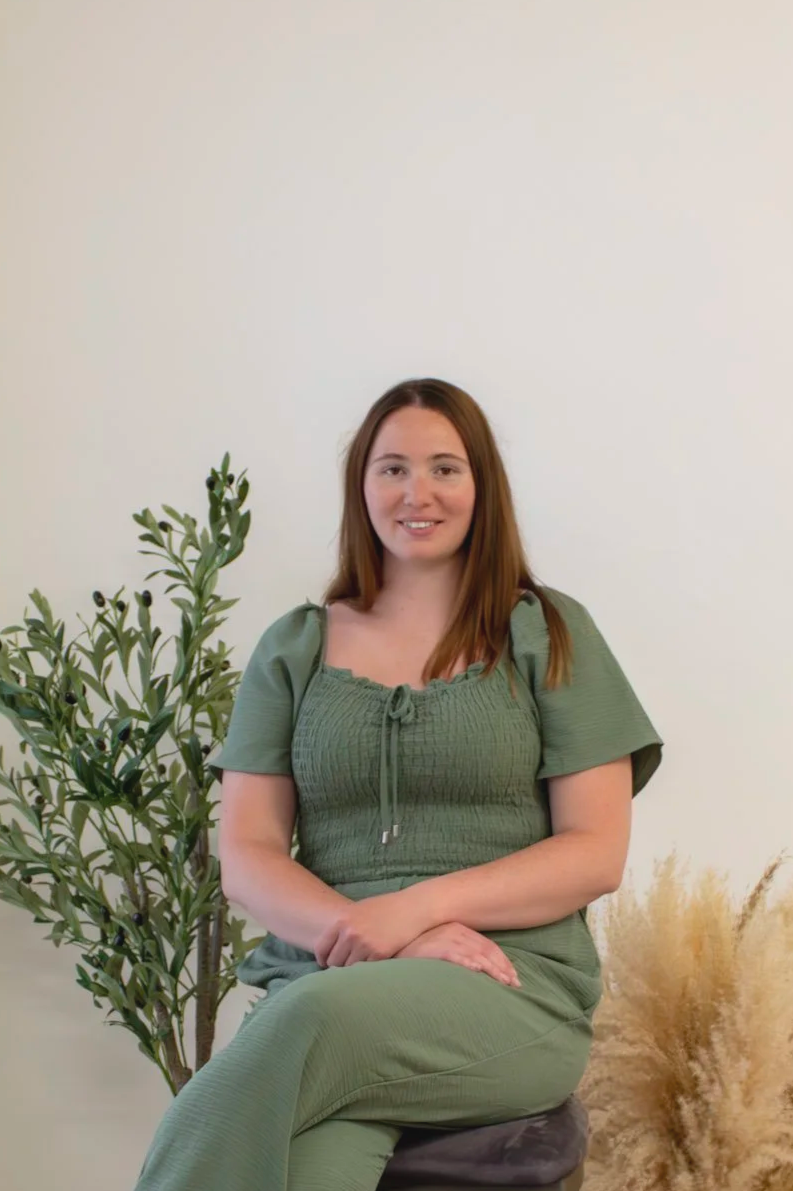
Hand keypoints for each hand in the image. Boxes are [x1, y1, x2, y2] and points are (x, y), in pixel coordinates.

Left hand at [314, 891, 431, 967]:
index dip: (323, 959)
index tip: (327, 963)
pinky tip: (372, 966)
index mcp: (342, 920)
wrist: (412, 908)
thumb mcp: (359, 910)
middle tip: (346, 966)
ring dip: (353, 970)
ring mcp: (364, 944)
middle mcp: (350, 933)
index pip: (321, 948)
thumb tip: (331, 946)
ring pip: (348, 969)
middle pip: (334, 962)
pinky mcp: (379, 954)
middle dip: (338, 966)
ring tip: (358, 968)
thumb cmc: (386, 908)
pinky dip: (367, 970)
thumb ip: (344, 926)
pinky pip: (365, 970)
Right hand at [396, 923, 520, 987]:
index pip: (487, 945)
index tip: (513, 977)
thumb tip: (481, 968)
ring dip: (491, 968)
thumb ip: (460, 953)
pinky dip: (466, 962)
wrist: (391, 945)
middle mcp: (454, 930)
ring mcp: (443, 938)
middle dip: (502, 968)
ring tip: (503, 982)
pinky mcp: (432, 947)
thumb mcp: (441, 947)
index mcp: (458, 929)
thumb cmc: (417, 951)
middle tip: (514, 984)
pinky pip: (453, 954)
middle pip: (485, 950)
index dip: (503, 961)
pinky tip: (477, 970)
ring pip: (474, 953)